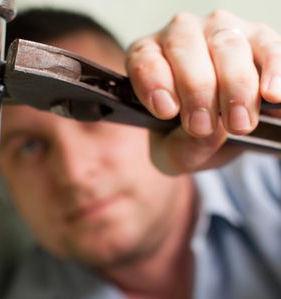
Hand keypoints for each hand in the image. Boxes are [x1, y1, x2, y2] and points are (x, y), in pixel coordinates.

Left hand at [126, 10, 280, 173]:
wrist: (216, 136)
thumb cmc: (183, 138)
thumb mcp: (172, 153)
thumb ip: (181, 147)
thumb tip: (212, 130)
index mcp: (148, 58)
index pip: (144, 59)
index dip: (154, 82)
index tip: (167, 111)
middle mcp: (181, 36)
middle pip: (186, 48)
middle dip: (197, 90)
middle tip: (203, 127)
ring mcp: (220, 32)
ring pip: (227, 46)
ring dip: (235, 87)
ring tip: (239, 124)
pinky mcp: (258, 40)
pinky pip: (268, 47)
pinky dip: (273, 71)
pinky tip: (273, 96)